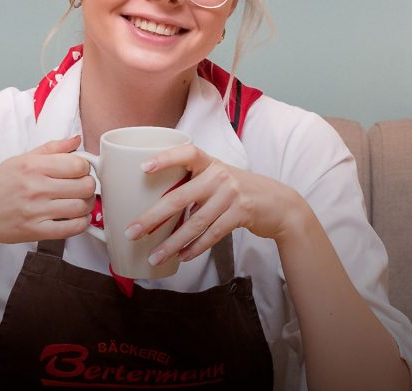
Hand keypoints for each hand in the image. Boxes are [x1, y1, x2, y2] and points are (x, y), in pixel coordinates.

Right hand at [0, 135, 95, 252]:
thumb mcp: (20, 159)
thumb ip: (52, 149)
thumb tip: (76, 139)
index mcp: (33, 166)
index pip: (78, 164)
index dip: (85, 168)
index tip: (80, 171)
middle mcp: (36, 188)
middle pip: (84, 186)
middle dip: (88, 186)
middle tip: (82, 187)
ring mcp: (36, 211)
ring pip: (81, 207)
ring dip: (87, 205)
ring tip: (81, 202)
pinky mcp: (36, 231)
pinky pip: (71, 228)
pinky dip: (81, 223)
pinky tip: (77, 218)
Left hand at [126, 145, 307, 266]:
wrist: (279, 203)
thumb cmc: (240, 190)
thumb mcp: (220, 179)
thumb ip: (196, 185)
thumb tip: (157, 204)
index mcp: (211, 163)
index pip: (187, 153)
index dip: (165, 158)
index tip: (143, 167)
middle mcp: (220, 176)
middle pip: (180, 197)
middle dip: (153, 217)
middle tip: (132, 231)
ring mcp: (232, 194)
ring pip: (195, 222)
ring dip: (172, 242)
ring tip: (154, 256)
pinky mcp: (241, 213)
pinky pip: (212, 234)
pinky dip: (195, 248)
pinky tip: (182, 256)